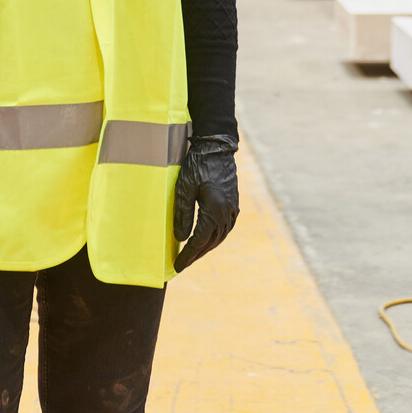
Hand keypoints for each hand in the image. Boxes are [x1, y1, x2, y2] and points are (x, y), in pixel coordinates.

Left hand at [172, 132, 239, 271]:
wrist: (217, 146)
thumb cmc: (197, 165)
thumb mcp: (184, 188)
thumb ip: (182, 214)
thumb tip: (181, 238)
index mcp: (215, 210)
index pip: (199, 241)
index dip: (188, 255)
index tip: (177, 266)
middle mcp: (227, 212)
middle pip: (211, 242)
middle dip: (196, 255)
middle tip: (183, 264)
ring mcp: (233, 208)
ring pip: (220, 236)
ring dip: (206, 247)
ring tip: (193, 254)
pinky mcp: (234, 202)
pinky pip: (226, 227)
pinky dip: (216, 237)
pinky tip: (208, 238)